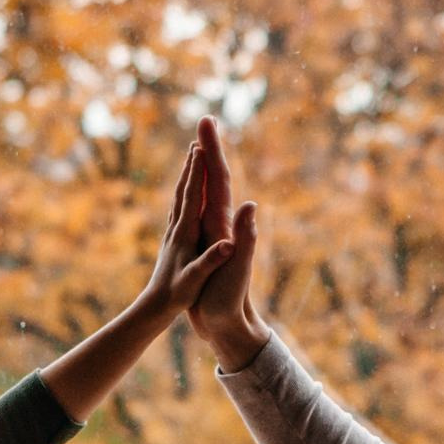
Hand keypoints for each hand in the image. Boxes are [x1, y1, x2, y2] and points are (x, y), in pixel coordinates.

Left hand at [136, 139, 236, 318]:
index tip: (202, 147)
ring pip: (181, 196)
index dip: (197, 172)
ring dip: (188, 174)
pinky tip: (188, 190)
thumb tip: (228, 244)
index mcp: (185, 234)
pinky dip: (186, 192)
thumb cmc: (177, 295)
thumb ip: (211, 261)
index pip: (192, 196)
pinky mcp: (174, 239)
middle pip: (184, 189)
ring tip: (192, 155)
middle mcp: (177, 228)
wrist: (155, 306)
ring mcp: (174, 232)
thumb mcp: (195, 280)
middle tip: (198, 138)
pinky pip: (180, 208)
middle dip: (192, 164)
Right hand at [183, 116, 270, 366]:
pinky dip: (195, 195)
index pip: (221, 180)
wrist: (230, 325)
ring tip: (198, 146)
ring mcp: (215, 234)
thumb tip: (251, 206)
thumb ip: (245, 239)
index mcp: (225, 225)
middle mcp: (222, 225)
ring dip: (203, 168)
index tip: (207, 123)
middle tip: (205, 118)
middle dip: (210, 148)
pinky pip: (198, 211)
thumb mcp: (237, 270)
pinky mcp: (206, 245)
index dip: (214, 151)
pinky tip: (192, 193)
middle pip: (217, 178)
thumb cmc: (232, 301)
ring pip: (208, 192)